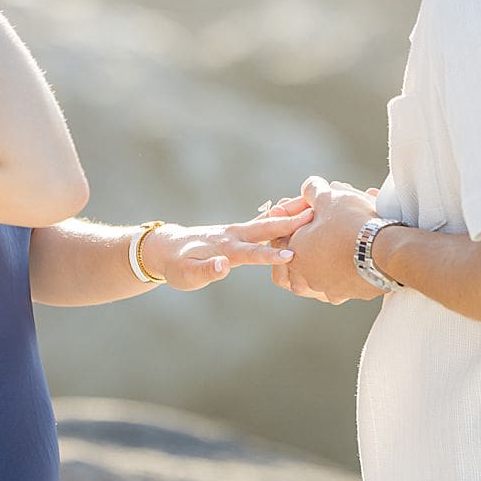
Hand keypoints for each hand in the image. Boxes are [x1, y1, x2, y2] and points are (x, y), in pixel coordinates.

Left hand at [139, 209, 313, 291]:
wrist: (168, 247)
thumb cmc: (178, 265)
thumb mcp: (187, 274)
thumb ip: (206, 270)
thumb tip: (223, 266)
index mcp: (225, 249)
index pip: (251, 253)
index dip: (270, 256)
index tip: (290, 254)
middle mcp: (234, 236)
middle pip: (265, 229)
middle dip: (288, 223)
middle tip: (312, 214)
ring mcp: (238, 232)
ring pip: (267, 222)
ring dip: (288, 214)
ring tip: (312, 206)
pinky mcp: (240, 232)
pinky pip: (264, 222)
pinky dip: (280, 216)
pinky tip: (297, 212)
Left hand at [272, 177, 384, 304]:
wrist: (385, 251)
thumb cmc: (351, 223)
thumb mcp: (329, 197)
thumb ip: (313, 190)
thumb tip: (309, 187)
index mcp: (293, 254)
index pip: (280, 240)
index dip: (292, 222)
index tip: (306, 214)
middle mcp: (304, 277)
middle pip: (294, 263)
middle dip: (302, 248)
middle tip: (316, 234)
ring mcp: (325, 289)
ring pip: (314, 279)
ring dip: (319, 266)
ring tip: (332, 249)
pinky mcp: (346, 295)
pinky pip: (337, 286)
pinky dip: (340, 275)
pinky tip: (349, 261)